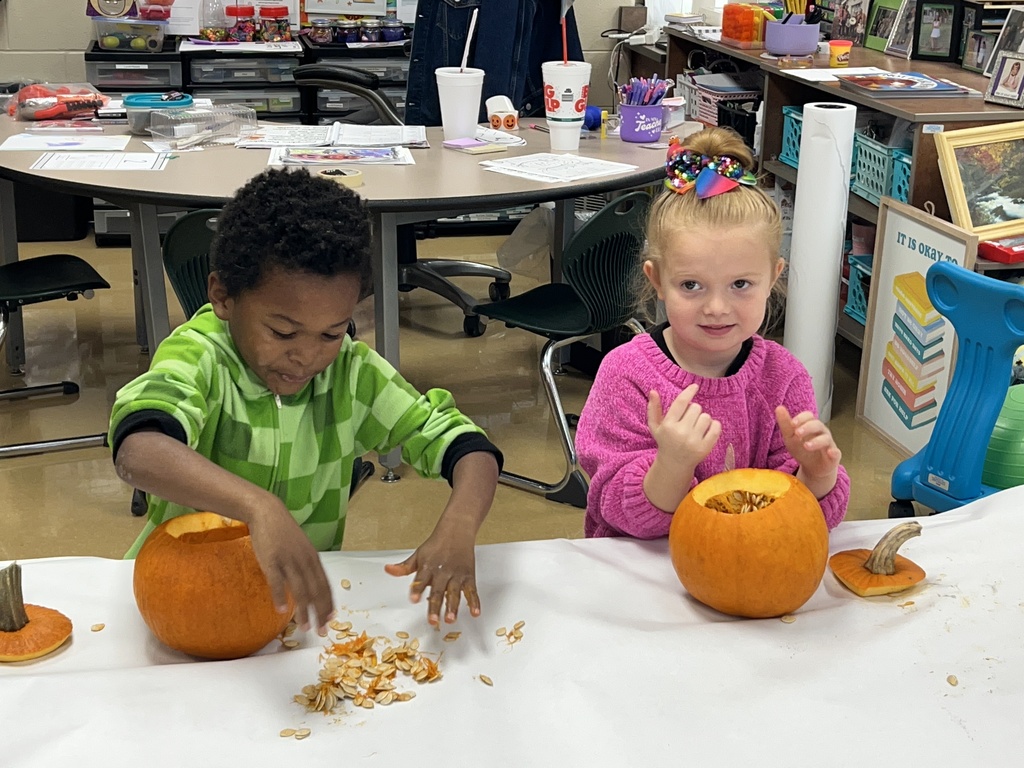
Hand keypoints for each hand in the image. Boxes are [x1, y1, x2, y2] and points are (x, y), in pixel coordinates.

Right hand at [246, 499, 333, 633]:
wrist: (268, 513)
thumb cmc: (284, 532)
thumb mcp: (302, 548)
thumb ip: (307, 566)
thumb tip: (311, 585)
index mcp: (313, 558)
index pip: (325, 585)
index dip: (328, 603)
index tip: (331, 619)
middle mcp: (304, 561)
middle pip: (316, 591)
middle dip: (320, 613)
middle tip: (321, 631)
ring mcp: (288, 560)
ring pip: (300, 590)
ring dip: (303, 611)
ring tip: (304, 627)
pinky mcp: (271, 560)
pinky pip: (277, 582)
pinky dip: (279, 597)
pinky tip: (281, 611)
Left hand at [385, 533, 479, 626]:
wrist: (457, 529)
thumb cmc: (437, 544)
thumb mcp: (418, 554)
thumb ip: (404, 567)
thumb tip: (388, 570)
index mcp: (428, 567)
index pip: (421, 580)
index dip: (417, 590)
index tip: (414, 599)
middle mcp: (442, 572)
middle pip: (438, 591)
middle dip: (435, 606)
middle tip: (433, 620)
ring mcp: (457, 575)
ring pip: (455, 593)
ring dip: (453, 607)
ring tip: (451, 619)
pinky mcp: (469, 576)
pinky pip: (472, 591)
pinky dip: (475, 602)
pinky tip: (475, 612)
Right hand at [647, 385, 720, 468]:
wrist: (674, 465)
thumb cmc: (665, 441)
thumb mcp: (655, 426)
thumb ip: (653, 408)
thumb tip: (653, 391)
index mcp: (668, 425)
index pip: (681, 402)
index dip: (689, 392)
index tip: (695, 386)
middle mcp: (680, 433)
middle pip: (696, 407)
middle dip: (693, 411)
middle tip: (689, 420)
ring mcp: (693, 441)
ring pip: (706, 416)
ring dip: (703, 419)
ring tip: (696, 427)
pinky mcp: (705, 448)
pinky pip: (716, 427)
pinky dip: (714, 426)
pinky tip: (707, 430)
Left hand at [775, 405, 841, 497]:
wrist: (812, 468)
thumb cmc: (802, 449)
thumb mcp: (790, 437)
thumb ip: (785, 424)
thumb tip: (779, 407)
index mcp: (811, 425)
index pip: (809, 416)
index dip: (801, 418)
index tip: (792, 423)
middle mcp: (821, 432)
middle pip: (817, 425)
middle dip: (807, 427)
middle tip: (797, 433)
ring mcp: (829, 444)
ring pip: (825, 439)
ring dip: (816, 441)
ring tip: (806, 445)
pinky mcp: (834, 457)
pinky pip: (836, 453)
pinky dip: (834, 452)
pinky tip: (830, 452)